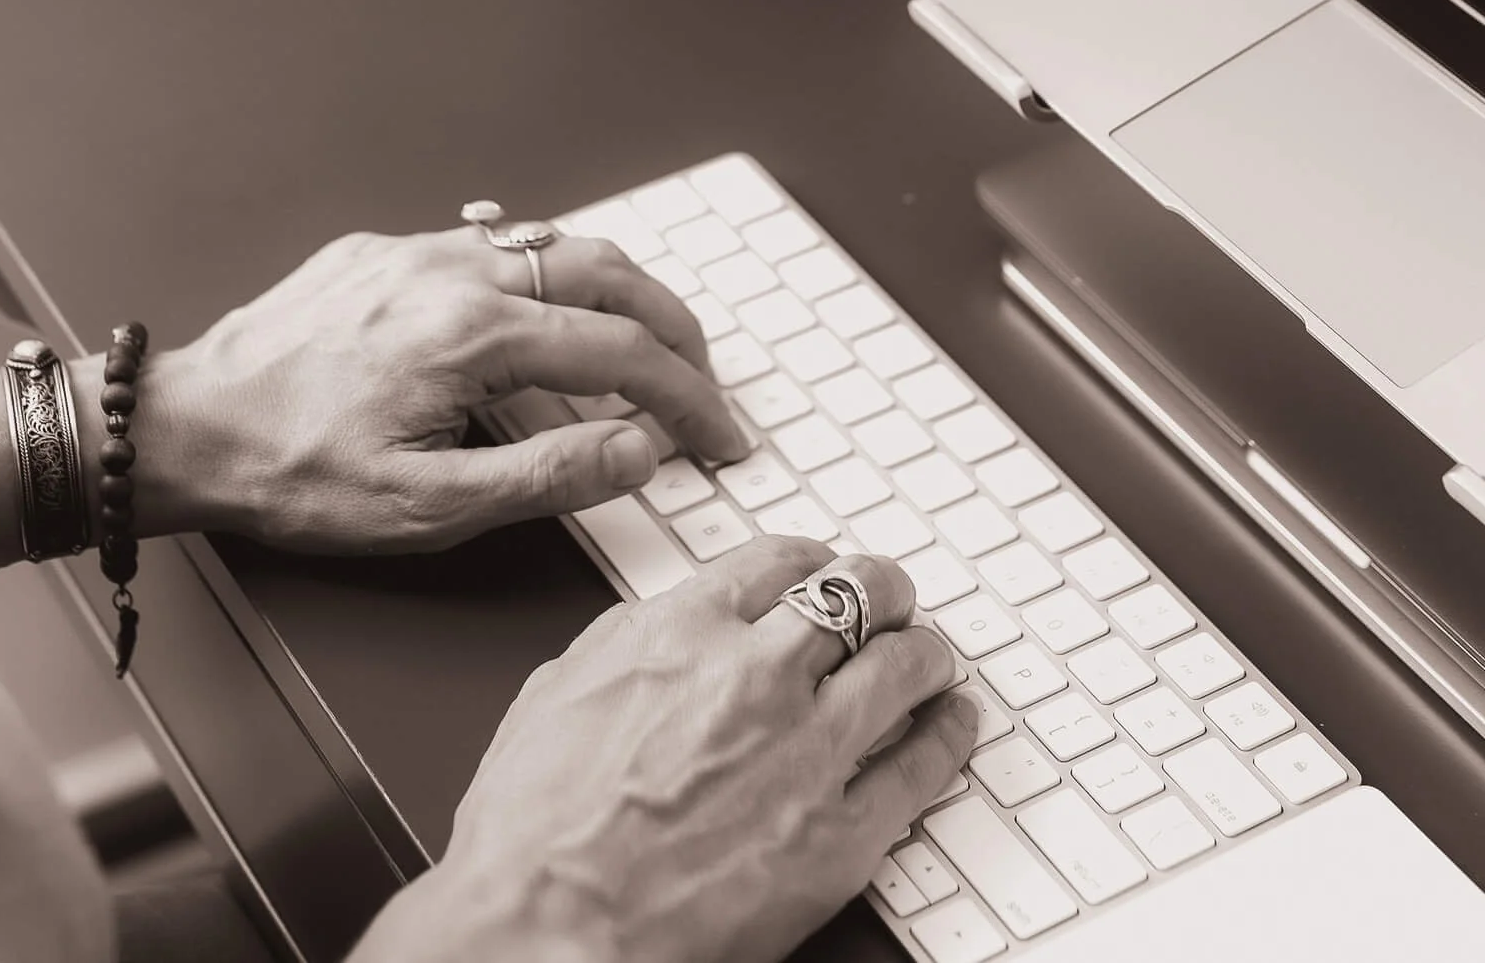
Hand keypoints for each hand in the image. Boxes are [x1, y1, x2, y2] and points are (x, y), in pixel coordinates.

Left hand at [73, 225, 745, 551]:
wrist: (185, 427)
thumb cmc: (292, 473)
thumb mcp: (427, 508)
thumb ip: (547, 475)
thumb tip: (640, 448)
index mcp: (474, 333)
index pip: (622, 350)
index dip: (687, 397)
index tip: (719, 435)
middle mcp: (455, 270)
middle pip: (606, 270)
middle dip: (674, 324)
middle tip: (705, 377)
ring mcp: (419, 249)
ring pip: (552, 242)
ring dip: (616, 288)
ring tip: (646, 339)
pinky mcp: (385, 250)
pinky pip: (490, 238)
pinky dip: (544, 267)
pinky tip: (546, 299)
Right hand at [354, 536, 977, 962]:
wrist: (544, 932)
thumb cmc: (531, 833)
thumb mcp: (560, 690)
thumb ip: (631, 644)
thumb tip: (668, 628)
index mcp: (682, 631)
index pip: (779, 560)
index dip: (812, 559)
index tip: (820, 568)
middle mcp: (754, 674)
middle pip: (856, 596)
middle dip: (882, 590)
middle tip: (892, 598)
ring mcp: (805, 752)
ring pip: (903, 666)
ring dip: (924, 652)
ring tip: (931, 655)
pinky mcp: (838, 836)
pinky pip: (921, 767)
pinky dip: (947, 734)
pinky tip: (952, 723)